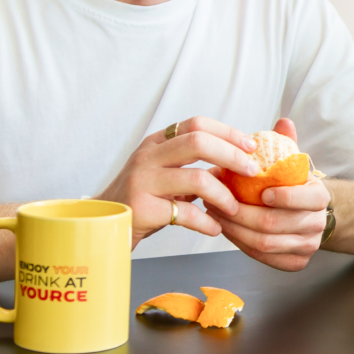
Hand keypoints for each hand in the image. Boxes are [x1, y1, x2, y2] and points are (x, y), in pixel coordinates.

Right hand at [96, 116, 258, 248]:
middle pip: (198, 141)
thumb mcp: (164, 175)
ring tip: (234, 209)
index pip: (196, 124)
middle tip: (251, 171)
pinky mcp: (142, 208)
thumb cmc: (140, 200)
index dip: (227, 132)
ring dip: (223, 195)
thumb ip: (192, 167)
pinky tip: (215, 229)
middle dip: (231, 155)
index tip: (250, 146)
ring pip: (196, 178)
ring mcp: (143, 180)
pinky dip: (206, 222)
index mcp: (156, 143)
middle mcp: (148, 156)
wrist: (102, 224)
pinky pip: (185, 213)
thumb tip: (236, 164)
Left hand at [204, 118, 330, 270]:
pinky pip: (262, 258)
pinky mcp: (294, 262)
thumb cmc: (292, 183)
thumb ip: (286, 142)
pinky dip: (240, 243)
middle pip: (276, 224)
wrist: (306, 213)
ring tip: (213, 210)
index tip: (262, 191)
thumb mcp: (291, 161)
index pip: (309, 199)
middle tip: (216, 197)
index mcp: (320, 197)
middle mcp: (317, 225)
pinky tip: (224, 228)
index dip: (286, 197)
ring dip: (234, 228)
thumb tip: (284, 121)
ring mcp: (306, 246)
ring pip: (265, 243)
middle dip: (241, 212)